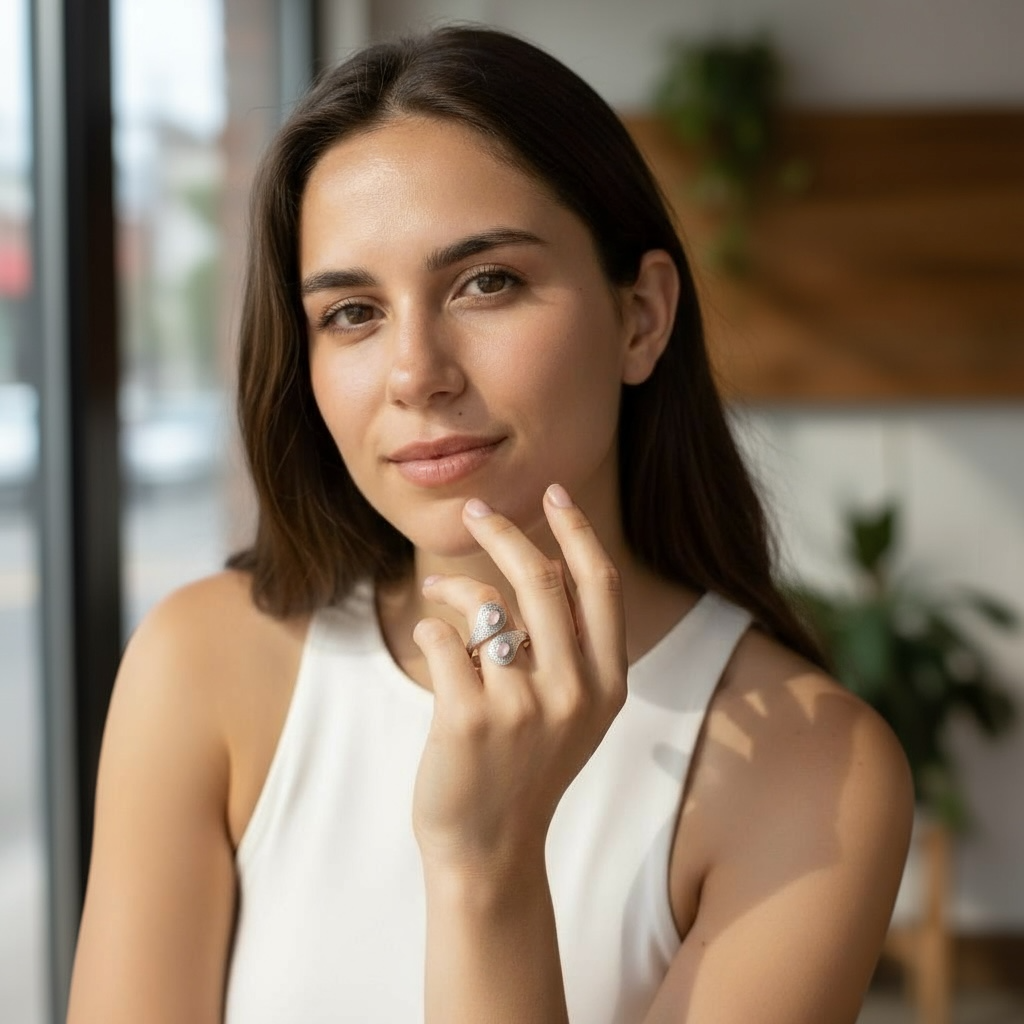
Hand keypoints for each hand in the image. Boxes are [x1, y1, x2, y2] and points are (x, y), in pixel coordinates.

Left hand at [411, 483, 627, 877]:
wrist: (490, 848)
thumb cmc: (527, 767)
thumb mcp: (574, 712)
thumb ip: (571, 647)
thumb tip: (543, 562)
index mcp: (607, 684)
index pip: (599, 585)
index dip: (577, 532)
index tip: (555, 494)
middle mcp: (573, 691)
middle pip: (539, 579)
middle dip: (504, 532)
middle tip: (478, 510)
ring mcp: (521, 706)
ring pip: (485, 604)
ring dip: (454, 586)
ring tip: (439, 592)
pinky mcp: (468, 719)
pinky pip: (441, 639)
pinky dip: (430, 629)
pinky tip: (430, 643)